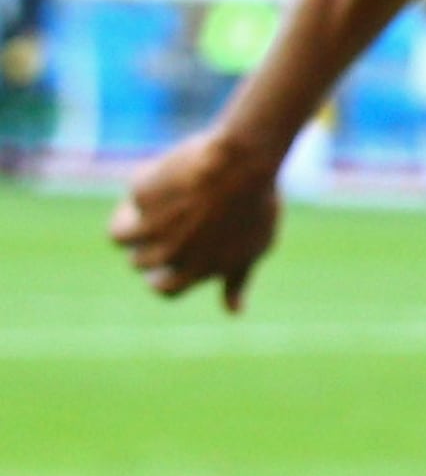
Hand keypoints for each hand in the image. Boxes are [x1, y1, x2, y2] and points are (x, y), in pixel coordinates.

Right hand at [113, 125, 286, 309]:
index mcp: (196, 271)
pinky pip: (132, 197)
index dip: (160, 278)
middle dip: (149, 245)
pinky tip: (168, 175)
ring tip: (147, 206)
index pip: (164, 289)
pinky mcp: (140, 197)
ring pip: (118, 235)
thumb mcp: (255, 247)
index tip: (163, 266)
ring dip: (128, 221)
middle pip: (139, 261)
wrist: (245, 163)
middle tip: (169, 221)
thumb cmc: (257, 204)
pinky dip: (145, 186)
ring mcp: (152, 226)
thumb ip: (237, 280)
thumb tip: (234, 311)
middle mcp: (169, 254)